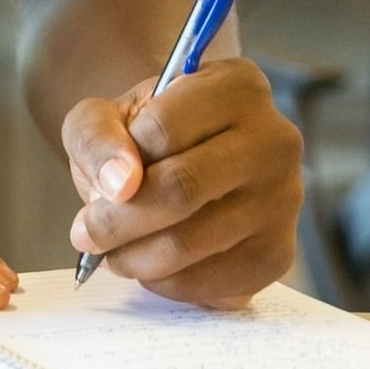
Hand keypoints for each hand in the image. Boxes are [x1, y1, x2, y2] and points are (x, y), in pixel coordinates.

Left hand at [63, 58, 301, 307]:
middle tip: (84, 234)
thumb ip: (97, 136)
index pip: (163, 128)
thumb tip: (120, 185)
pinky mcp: (280, 253)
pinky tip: (148, 265)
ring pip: (195, 241)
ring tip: (110, 251)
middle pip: (181, 189)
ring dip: (136, 257)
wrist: (182, 159)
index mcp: (237, 85)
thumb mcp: (103, 115)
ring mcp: (285, 200)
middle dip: (118, 221)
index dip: (119, 160)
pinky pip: (217, 282)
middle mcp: (275, 139)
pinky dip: (168, 283)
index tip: (99, 180)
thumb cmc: (141, 132)